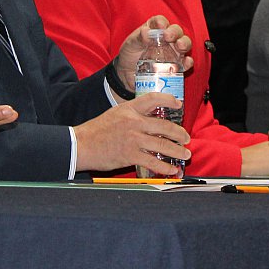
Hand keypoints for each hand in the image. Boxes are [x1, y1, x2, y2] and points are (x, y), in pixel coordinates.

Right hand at [74, 92, 191, 175]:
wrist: (81, 145)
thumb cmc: (97, 131)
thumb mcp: (115, 114)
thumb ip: (133, 116)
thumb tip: (151, 122)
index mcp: (129, 109)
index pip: (153, 98)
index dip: (169, 99)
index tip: (179, 104)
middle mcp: (133, 122)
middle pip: (165, 126)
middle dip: (180, 134)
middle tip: (186, 138)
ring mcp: (133, 139)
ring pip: (163, 145)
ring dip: (177, 151)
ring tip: (185, 154)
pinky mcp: (130, 155)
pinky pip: (153, 162)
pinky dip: (166, 167)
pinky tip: (172, 169)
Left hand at [111, 15, 195, 94]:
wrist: (128, 74)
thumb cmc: (130, 54)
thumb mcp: (131, 44)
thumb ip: (138, 38)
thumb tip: (146, 33)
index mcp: (154, 29)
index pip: (160, 21)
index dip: (162, 22)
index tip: (160, 26)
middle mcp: (166, 38)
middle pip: (176, 31)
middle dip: (175, 32)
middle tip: (169, 37)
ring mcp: (173, 52)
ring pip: (184, 44)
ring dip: (184, 44)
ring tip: (180, 46)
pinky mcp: (176, 65)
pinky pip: (185, 62)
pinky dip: (188, 62)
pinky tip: (186, 62)